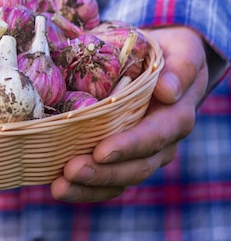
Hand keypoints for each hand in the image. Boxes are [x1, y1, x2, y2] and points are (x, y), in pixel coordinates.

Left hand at [51, 26, 208, 201]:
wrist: (162, 67)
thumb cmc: (167, 55)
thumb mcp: (181, 51)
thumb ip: (179, 69)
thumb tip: (167, 91)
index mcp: (175, 118)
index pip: (155, 137)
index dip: (129, 146)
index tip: (102, 151)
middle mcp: (161, 144)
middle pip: (135, 167)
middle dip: (103, 172)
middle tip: (71, 170)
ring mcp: (141, 156)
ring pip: (119, 180)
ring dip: (89, 187)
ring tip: (59, 187)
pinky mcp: (121, 161)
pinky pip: (106, 183)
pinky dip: (84, 189)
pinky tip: (59, 188)